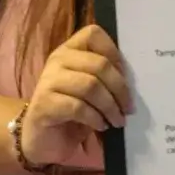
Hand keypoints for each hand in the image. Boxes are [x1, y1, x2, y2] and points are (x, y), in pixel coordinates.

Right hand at [21, 25, 133, 165]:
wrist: (42, 139)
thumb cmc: (72, 112)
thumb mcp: (91, 90)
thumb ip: (105, 77)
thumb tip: (132, 80)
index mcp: (70, 50)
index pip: (93, 34)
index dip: (114, 52)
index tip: (125, 76)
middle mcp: (57, 60)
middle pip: (99, 64)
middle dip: (119, 88)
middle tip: (128, 108)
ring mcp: (48, 81)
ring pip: (90, 86)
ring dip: (110, 106)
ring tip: (117, 120)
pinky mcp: (44, 104)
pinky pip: (78, 107)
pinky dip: (95, 118)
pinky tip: (101, 126)